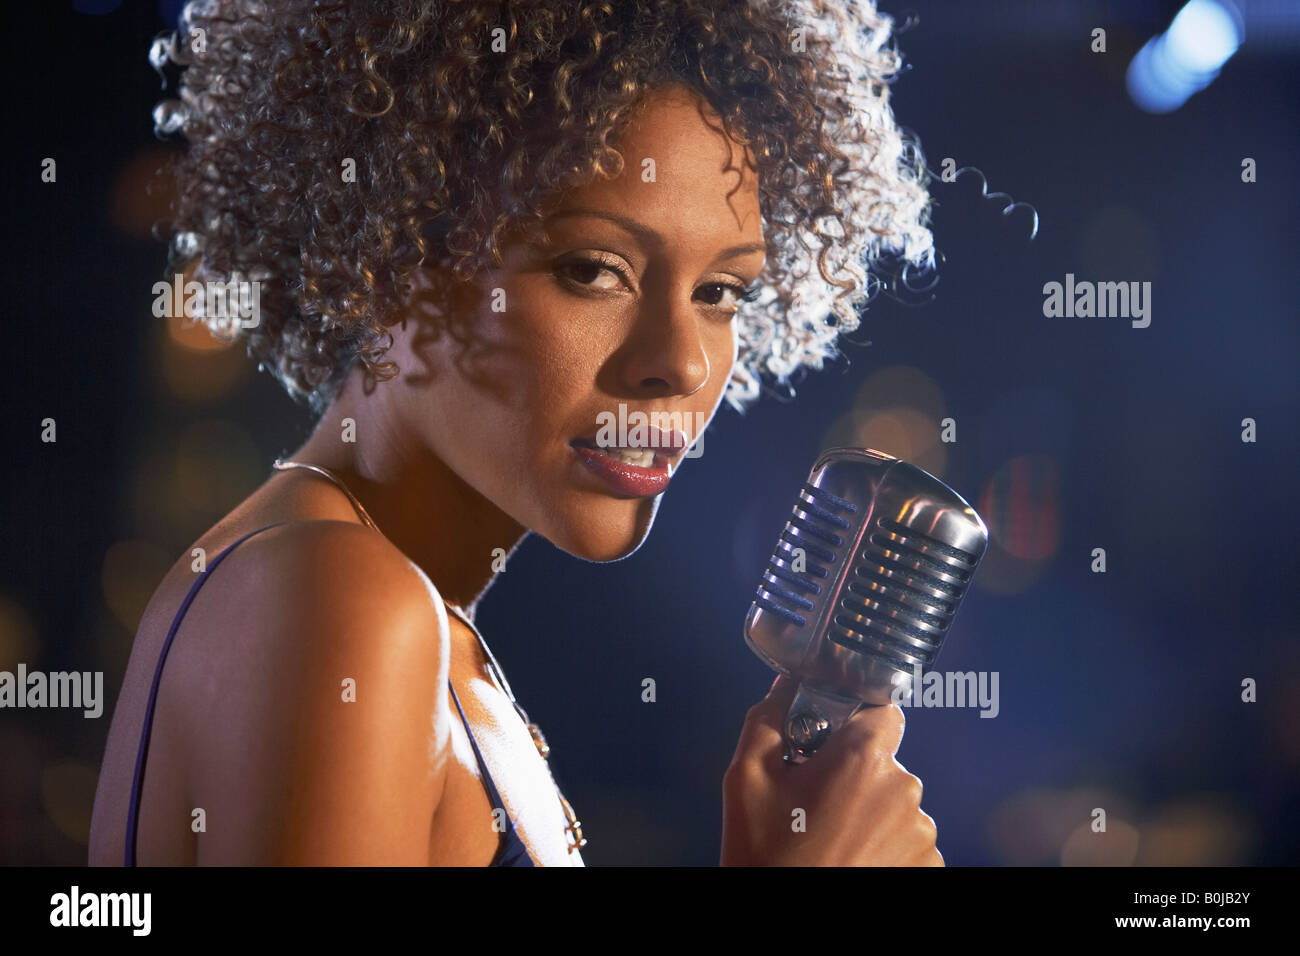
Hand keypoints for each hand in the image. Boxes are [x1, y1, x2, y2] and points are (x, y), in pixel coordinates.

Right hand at [720, 674, 942, 865]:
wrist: (778, 922)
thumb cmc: (765, 855)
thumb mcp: (747, 777)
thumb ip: (769, 718)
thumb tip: (787, 686)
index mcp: (863, 759)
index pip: (883, 709)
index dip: (856, 718)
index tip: (832, 738)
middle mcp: (904, 791)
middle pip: (884, 760)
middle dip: (854, 771)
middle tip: (815, 800)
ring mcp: (921, 834)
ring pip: (895, 801)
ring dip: (870, 810)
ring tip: (830, 836)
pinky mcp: (928, 866)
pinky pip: (907, 838)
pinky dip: (884, 844)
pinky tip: (850, 857)